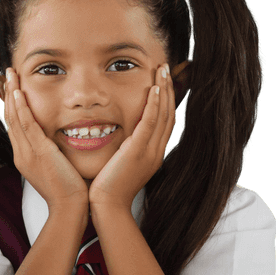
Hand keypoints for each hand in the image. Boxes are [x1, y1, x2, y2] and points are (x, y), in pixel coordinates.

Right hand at [3, 68, 88, 213]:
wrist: (70, 208)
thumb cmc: (69, 190)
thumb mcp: (56, 167)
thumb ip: (53, 152)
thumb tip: (58, 140)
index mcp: (24, 157)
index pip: (15, 125)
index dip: (13, 104)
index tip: (14, 87)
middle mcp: (21, 153)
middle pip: (10, 117)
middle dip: (9, 93)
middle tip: (9, 73)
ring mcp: (27, 153)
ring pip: (15, 117)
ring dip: (13, 94)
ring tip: (11, 74)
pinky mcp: (39, 152)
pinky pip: (26, 125)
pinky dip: (21, 108)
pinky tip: (19, 93)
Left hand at [89, 63, 175, 211]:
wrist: (107, 207)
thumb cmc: (108, 189)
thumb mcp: (122, 165)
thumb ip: (126, 150)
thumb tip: (122, 139)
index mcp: (153, 154)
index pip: (165, 121)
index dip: (166, 100)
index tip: (163, 81)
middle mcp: (156, 151)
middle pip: (169, 114)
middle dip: (168, 89)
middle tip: (166, 68)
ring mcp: (150, 151)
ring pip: (163, 114)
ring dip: (163, 90)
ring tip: (163, 69)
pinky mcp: (138, 151)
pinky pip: (150, 123)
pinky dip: (154, 104)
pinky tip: (154, 89)